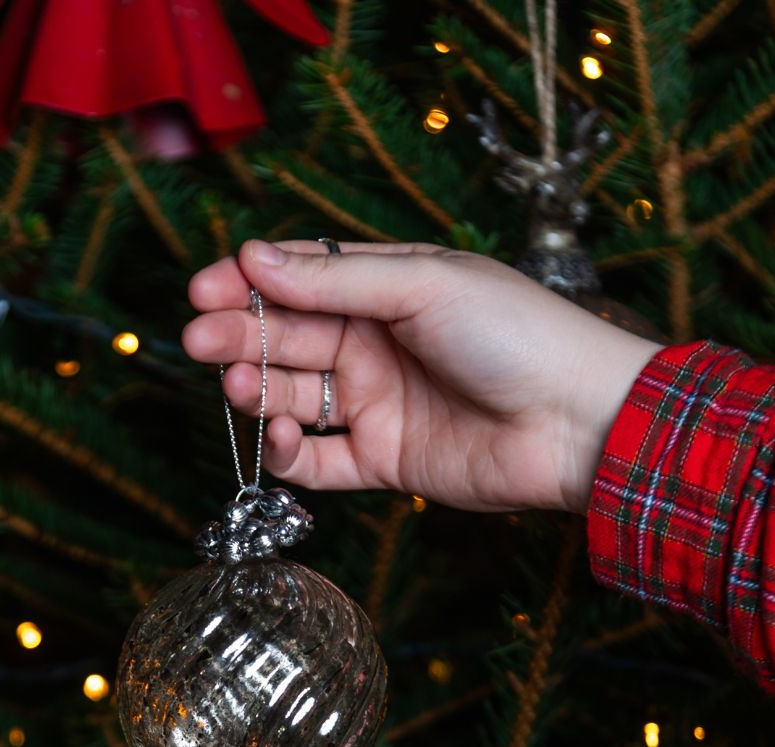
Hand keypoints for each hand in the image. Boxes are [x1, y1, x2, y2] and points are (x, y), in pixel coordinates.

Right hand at [183, 240, 657, 513]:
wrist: (576, 420)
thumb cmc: (515, 334)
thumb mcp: (423, 285)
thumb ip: (336, 280)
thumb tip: (255, 257)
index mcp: (387, 291)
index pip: (301, 283)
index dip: (249, 285)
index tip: (203, 289)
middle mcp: (376, 346)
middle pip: (288, 339)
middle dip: (240, 337)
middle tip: (198, 339)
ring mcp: (379, 405)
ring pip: (296, 398)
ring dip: (259, 391)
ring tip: (237, 384)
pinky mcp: (386, 460)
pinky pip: (322, 461)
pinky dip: (293, 453)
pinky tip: (283, 436)